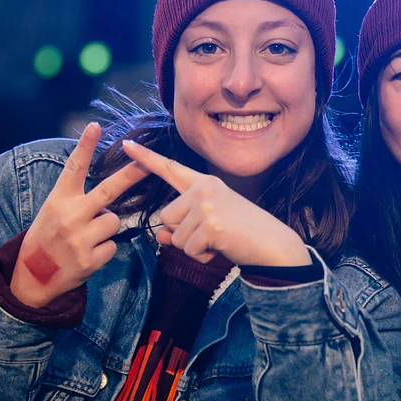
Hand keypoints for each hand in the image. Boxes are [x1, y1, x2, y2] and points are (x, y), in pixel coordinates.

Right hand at [11, 123, 149, 307]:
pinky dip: (104, 249)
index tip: (96, 125)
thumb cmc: (48, 237)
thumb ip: (76, 198)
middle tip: (148, 162)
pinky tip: (87, 255)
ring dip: (106, 228)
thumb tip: (110, 192)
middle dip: (131, 174)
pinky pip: (113, 245)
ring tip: (85, 238)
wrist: (32, 277)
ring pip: (114, 221)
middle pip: (108, 190)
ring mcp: (79, 239)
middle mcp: (69, 216)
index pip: (73, 167)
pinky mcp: (89, 259)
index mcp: (58, 200)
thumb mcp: (53, 210)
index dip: (85, 145)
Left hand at [121, 140, 311, 267]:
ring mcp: (207, 205)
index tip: (126, 144)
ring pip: (176, 236)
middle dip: (183, 234)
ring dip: (193, 247)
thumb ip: (183, 226)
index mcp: (205, 183)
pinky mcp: (211, 224)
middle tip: (212, 234)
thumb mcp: (210, 224)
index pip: (170, 169)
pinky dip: (203, 256)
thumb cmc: (243, 233)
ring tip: (219, 240)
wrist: (274, 244)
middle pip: (167, 217)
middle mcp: (204, 188)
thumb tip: (161, 237)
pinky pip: (189, 249)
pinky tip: (222, 247)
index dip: (146, 158)